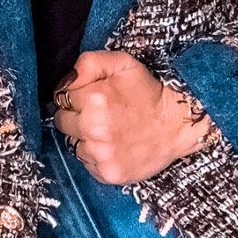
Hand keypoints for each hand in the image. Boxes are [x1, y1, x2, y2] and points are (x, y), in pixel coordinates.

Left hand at [52, 50, 216, 183]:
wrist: (177, 124)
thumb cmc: (148, 92)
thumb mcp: (122, 63)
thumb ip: (88, 63)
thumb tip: (65, 80)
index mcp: (94, 99)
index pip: (61, 97)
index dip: (77, 95)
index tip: (92, 97)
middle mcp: (94, 129)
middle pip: (61, 122)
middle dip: (76, 116)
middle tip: (100, 114)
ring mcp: (100, 155)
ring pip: (72, 144)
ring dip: (85, 138)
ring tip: (109, 130)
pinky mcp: (107, 173)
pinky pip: (86, 163)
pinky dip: (96, 156)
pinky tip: (113, 146)